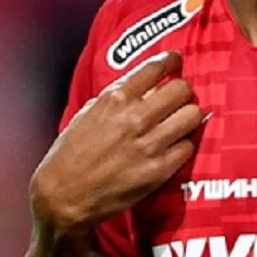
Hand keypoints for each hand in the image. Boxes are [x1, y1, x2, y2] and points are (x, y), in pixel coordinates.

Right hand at [30, 50, 202, 231]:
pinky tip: (173, 146)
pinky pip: (188, 146)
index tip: (176, 61)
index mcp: (115, 99)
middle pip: (182, 89)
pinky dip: (183, 145)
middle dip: (182, 91)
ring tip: (180, 121)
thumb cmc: (71, 153)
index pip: (156, 67)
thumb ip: (118, 97)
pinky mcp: (158, 170)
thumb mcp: (88, 113)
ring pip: (192, 115)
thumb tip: (147, 87)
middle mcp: (135, 118)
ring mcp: (149, 145)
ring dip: (188, 116)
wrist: (64, 196)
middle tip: (178, 98)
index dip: (171, 60)